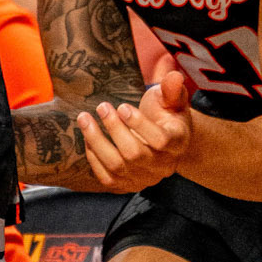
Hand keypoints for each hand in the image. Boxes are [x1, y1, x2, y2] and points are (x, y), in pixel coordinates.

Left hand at [77, 60, 193, 189]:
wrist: (162, 140)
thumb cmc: (166, 115)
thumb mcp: (172, 100)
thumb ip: (172, 89)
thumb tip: (174, 76)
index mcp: (177, 144)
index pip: (160, 140)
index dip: (139, 124)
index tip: (122, 106)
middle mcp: (162, 166)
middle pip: (134, 154)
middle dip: (113, 128)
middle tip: (101, 106)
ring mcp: (143, 178)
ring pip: (116, 166)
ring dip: (96, 141)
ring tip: (84, 118)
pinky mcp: (126, 185)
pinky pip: (106, 177)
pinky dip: (93, 157)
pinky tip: (88, 135)